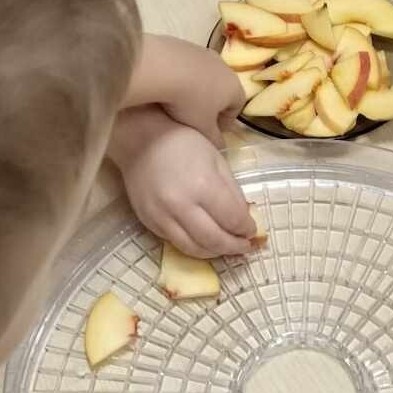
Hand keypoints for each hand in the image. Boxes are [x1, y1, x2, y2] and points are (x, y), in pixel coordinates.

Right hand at [112, 108, 256, 255]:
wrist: (140, 139)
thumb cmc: (183, 142)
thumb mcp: (217, 160)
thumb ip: (232, 192)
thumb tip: (243, 219)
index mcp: (203, 185)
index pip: (232, 219)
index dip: (246, 229)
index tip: (252, 231)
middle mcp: (181, 206)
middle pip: (214, 240)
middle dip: (234, 247)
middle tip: (245, 247)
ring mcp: (162, 216)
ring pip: (194, 249)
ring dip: (215, 252)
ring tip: (226, 249)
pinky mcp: (149, 222)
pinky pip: (175, 243)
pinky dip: (193, 246)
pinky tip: (204, 241)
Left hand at [131, 35, 243, 149]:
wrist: (163, 67)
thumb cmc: (189, 102)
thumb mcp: (202, 127)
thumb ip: (213, 138)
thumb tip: (220, 147)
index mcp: (233, 87)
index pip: (237, 106)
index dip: (226, 121)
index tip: (214, 130)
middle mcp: (223, 67)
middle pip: (222, 89)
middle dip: (212, 103)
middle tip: (197, 117)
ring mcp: (204, 53)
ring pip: (205, 75)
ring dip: (197, 87)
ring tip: (179, 101)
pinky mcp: (184, 44)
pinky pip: (187, 64)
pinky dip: (181, 74)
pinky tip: (167, 85)